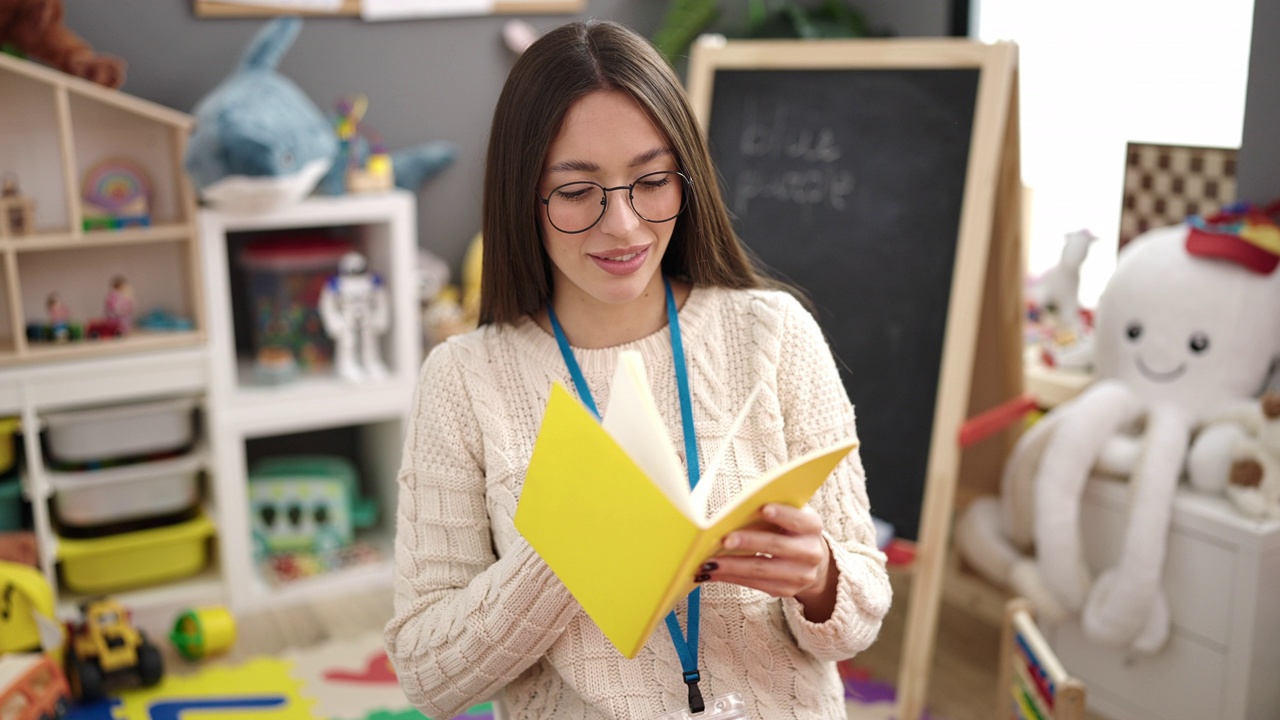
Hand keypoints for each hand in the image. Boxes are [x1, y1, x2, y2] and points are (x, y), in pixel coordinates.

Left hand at [697, 504, 837, 620]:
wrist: (811, 560)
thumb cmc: (789, 529)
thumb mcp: (788, 516)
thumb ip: (770, 512)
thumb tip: (734, 514)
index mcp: (812, 526)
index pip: (797, 519)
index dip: (782, 514)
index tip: (763, 509)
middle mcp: (811, 552)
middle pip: (776, 546)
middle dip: (748, 542)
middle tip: (725, 540)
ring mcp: (800, 575)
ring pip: (761, 569)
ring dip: (732, 566)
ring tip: (708, 563)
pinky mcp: (785, 590)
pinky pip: (754, 584)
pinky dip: (731, 578)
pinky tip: (713, 574)